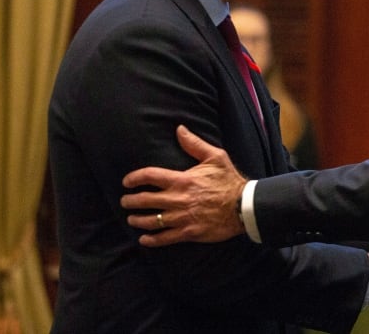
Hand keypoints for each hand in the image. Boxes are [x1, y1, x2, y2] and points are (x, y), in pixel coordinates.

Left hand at [120, 125, 245, 245]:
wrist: (243, 206)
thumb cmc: (229, 180)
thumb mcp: (215, 157)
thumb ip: (195, 144)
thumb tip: (179, 130)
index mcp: (182, 180)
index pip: (150, 176)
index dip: (134, 178)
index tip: (126, 181)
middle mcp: (178, 199)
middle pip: (145, 200)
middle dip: (130, 201)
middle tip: (124, 201)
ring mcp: (182, 217)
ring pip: (152, 220)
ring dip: (137, 220)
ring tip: (131, 218)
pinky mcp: (189, 232)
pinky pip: (165, 238)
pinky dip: (152, 240)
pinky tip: (144, 239)